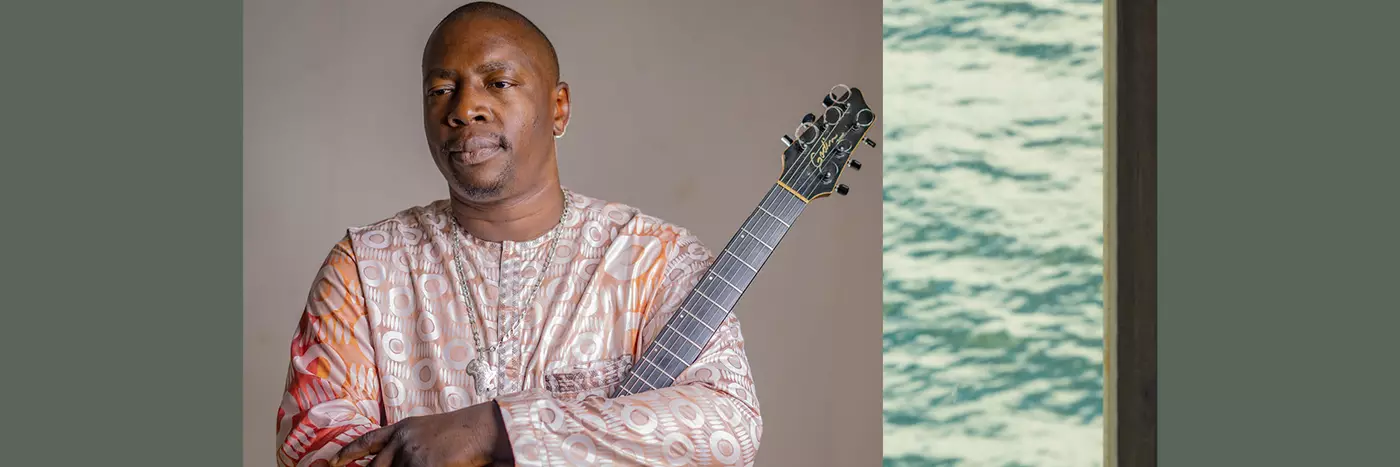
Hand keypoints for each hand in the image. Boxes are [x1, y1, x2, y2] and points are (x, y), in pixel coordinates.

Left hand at [330, 400, 512, 466]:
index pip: (367, 441)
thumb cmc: (463, 431)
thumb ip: (409, 443)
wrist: (482, 429)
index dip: (348, 453)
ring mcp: (410, 457)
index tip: (333, 462)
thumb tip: (396, 460)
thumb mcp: (428, 430)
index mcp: (402, 429)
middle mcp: (401, 442)